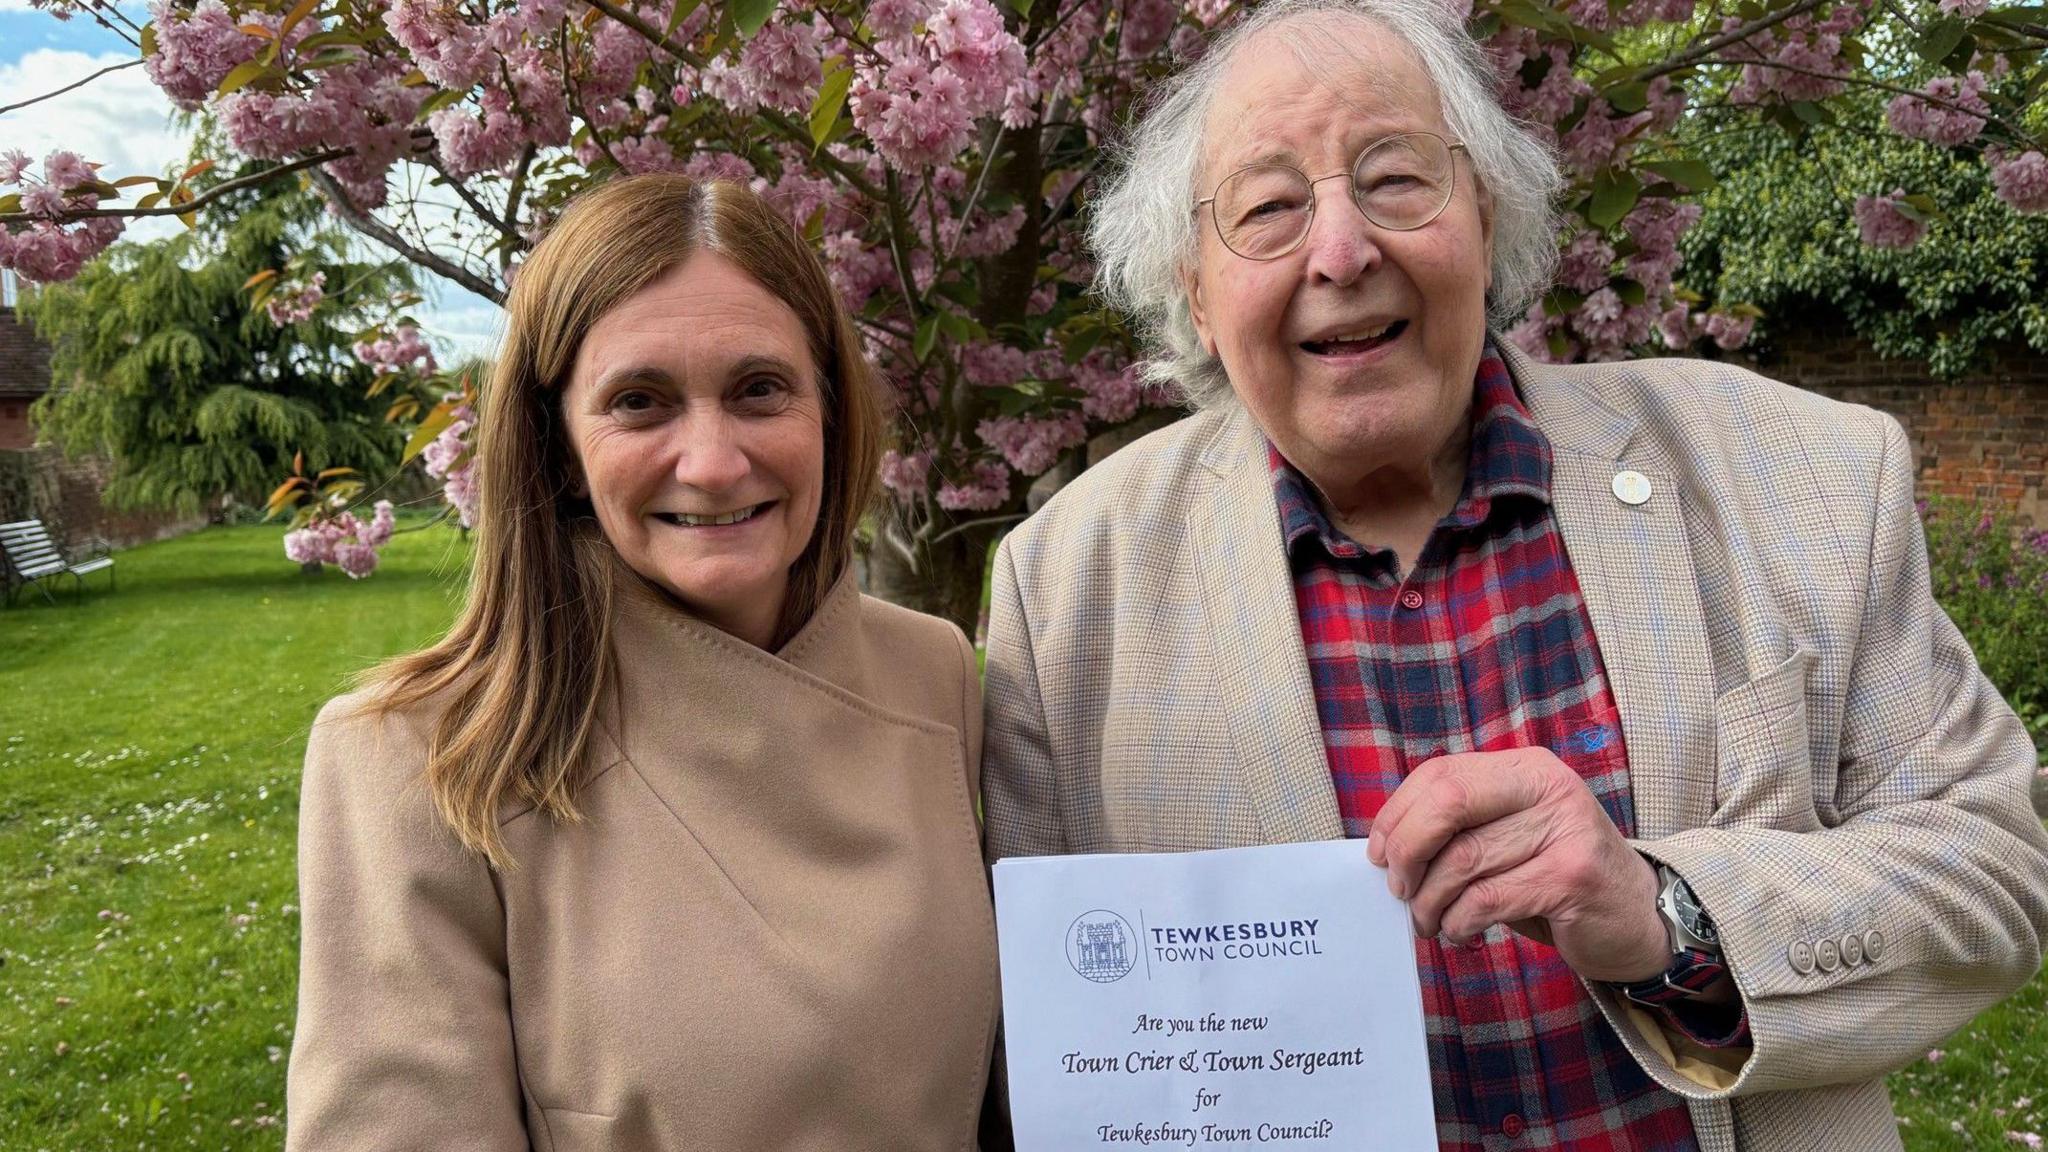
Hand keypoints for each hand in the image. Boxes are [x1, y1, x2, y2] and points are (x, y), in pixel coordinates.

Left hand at [1365, 747, 1669, 983]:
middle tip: (1399, 889)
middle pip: (1447, 803)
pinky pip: (1488, 899)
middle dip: (1407, 851)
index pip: (1441, 774)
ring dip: (1431, 902)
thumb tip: (1383, 847)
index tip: (1378, 854)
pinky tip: (1462, 932)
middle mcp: (1549, 787)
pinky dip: (1460, 922)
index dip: (1397, 815)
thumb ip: (1460, 828)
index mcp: (1526, 768)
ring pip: (1463, 860)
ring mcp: (1567, 830)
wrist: (1638, 917)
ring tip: (1430, 922)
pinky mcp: (1573, 878)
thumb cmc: (1556, 877)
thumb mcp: (1510, 837)